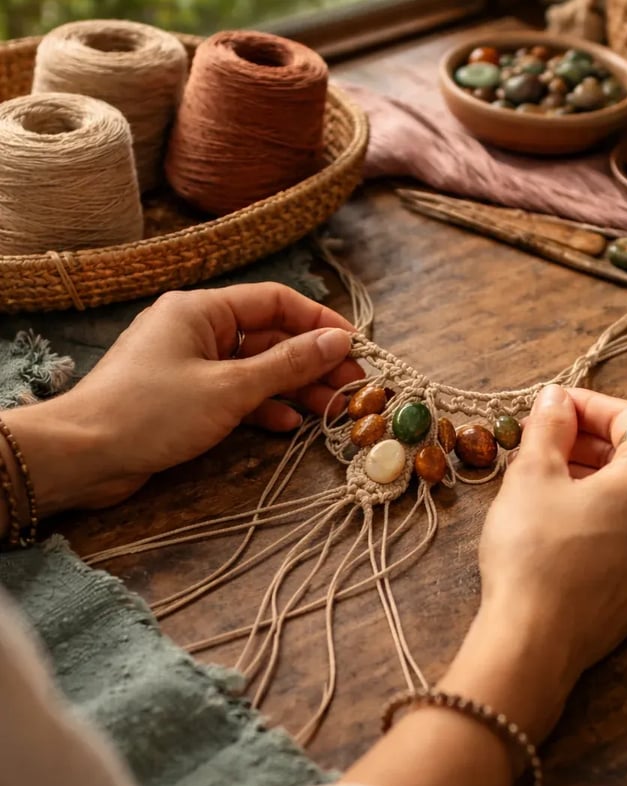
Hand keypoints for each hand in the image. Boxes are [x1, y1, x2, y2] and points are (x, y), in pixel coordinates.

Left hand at [3, 284, 362, 516]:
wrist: (84, 455)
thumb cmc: (153, 412)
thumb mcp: (229, 387)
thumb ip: (287, 364)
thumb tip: (339, 341)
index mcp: (203, 309)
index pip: (276, 302)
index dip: (320, 322)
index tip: (356, 348)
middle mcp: (198, 329)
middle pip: (270, 337)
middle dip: (312, 363)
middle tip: (354, 388)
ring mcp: (192, 364)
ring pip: (256, 368)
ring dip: (293, 388)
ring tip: (331, 411)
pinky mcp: (187, 396)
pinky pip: (236, 393)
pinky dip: (262, 406)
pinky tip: (287, 424)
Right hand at [478, 384, 626, 683]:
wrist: (536, 639)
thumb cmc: (534, 552)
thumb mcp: (532, 474)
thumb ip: (550, 426)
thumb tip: (556, 400)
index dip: (586, 404)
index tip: (551, 405)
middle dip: (591, 442)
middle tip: (546, 440)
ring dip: (598, 477)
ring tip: (550, 479)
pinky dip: (609, 514)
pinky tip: (567, 520)